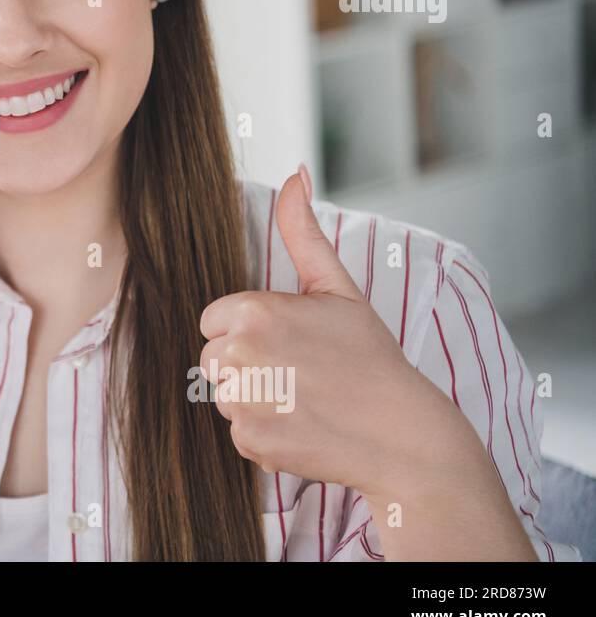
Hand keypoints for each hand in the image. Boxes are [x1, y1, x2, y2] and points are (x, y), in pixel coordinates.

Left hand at [197, 165, 452, 496]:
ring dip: (253, 398)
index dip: (248, 329)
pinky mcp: (251, 443)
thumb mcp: (337, 287)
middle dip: (246, 364)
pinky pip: (237, 431)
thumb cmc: (369, 355)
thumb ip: (302, 231)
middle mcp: (241, 357)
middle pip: (212, 358)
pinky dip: (264, 432)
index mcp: (252, 313)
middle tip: (298, 369)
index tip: (287, 339)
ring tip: (301, 396)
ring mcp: (245, 404)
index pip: (213, 319)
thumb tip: (294, 174)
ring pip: (223, 394)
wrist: (403, 433)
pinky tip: (301, 424)